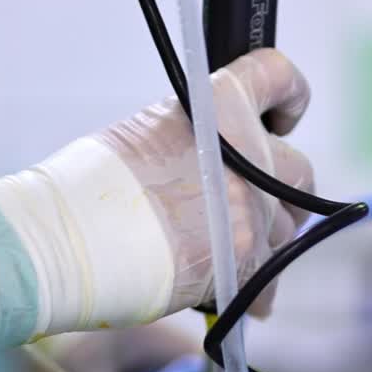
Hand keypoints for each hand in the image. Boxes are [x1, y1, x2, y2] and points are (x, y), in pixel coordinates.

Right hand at [0, 49, 313, 339]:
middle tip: (254, 205)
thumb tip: (206, 169)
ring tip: (225, 254)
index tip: (287, 114)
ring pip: (285, 228)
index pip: (275, 76)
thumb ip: (193, 143)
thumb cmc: (89, 188)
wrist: (72, 239)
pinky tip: (235, 294)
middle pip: (298, 168)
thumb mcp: (145, 136)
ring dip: (262, 240)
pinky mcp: (245, 259)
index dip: (290, 94)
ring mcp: (251, 209)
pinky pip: (268, 279)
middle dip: (283, 190)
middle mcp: (247, 154)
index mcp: (217, 107)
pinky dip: (254, 290)